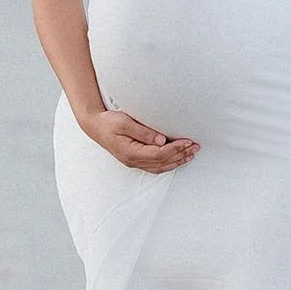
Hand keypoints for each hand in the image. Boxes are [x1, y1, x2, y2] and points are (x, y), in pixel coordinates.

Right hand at [83, 108, 198, 174]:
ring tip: (191, 154)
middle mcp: (133, 161)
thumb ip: (144, 132)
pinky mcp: (135, 160)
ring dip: (177, 161)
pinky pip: (156, 166)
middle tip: (196, 147)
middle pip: (162, 162)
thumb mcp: (125, 123)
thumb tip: (162, 140)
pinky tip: (177, 159)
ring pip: (160, 167)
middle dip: (181, 155)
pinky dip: (169, 163)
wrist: (95, 126)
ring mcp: (134, 162)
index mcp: (131, 153)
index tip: (188, 142)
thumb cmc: (108, 122)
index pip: (159, 154)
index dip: (175, 148)